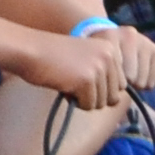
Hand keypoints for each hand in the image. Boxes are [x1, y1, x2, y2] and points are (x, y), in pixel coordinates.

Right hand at [37, 21, 151, 109]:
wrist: (32, 51)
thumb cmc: (56, 58)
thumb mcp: (87, 58)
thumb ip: (103, 73)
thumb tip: (116, 101)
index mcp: (111, 49)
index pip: (121, 85)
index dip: (102, 89)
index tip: (84, 79)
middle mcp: (109, 56)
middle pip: (114, 96)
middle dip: (95, 97)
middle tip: (76, 84)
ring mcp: (99, 67)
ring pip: (101, 103)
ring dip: (85, 100)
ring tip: (70, 83)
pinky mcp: (86, 80)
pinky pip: (88, 105)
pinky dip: (76, 102)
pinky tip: (65, 87)